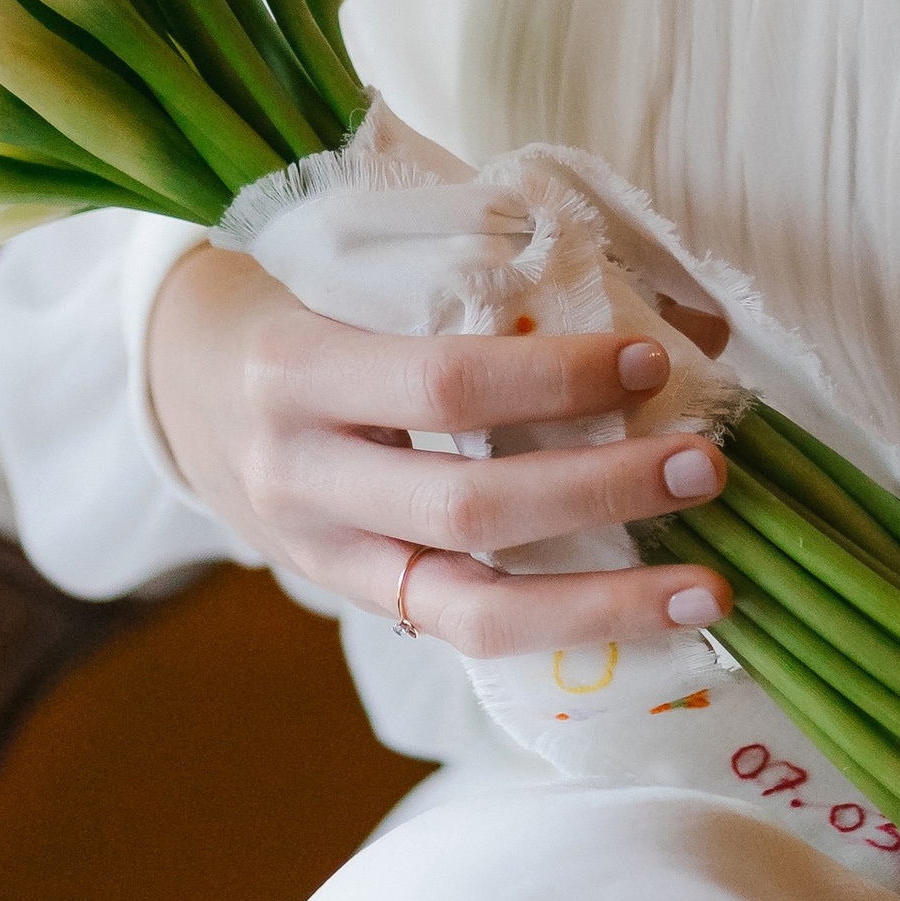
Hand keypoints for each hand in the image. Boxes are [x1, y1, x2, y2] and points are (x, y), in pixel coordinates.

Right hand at [144, 242, 735, 655]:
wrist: (190, 386)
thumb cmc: (310, 300)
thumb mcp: (364, 270)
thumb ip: (492, 287)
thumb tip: (688, 319)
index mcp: (298, 370)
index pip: (440, 386)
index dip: (553, 380)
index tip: (651, 365)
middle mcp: (300, 477)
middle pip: (466, 507)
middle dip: (598, 492)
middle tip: (704, 468)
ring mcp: (323, 557)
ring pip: (470, 604)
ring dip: (603, 598)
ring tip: (709, 585)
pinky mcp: (356, 602)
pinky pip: (465, 630)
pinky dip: (562, 627)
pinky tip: (648, 622)